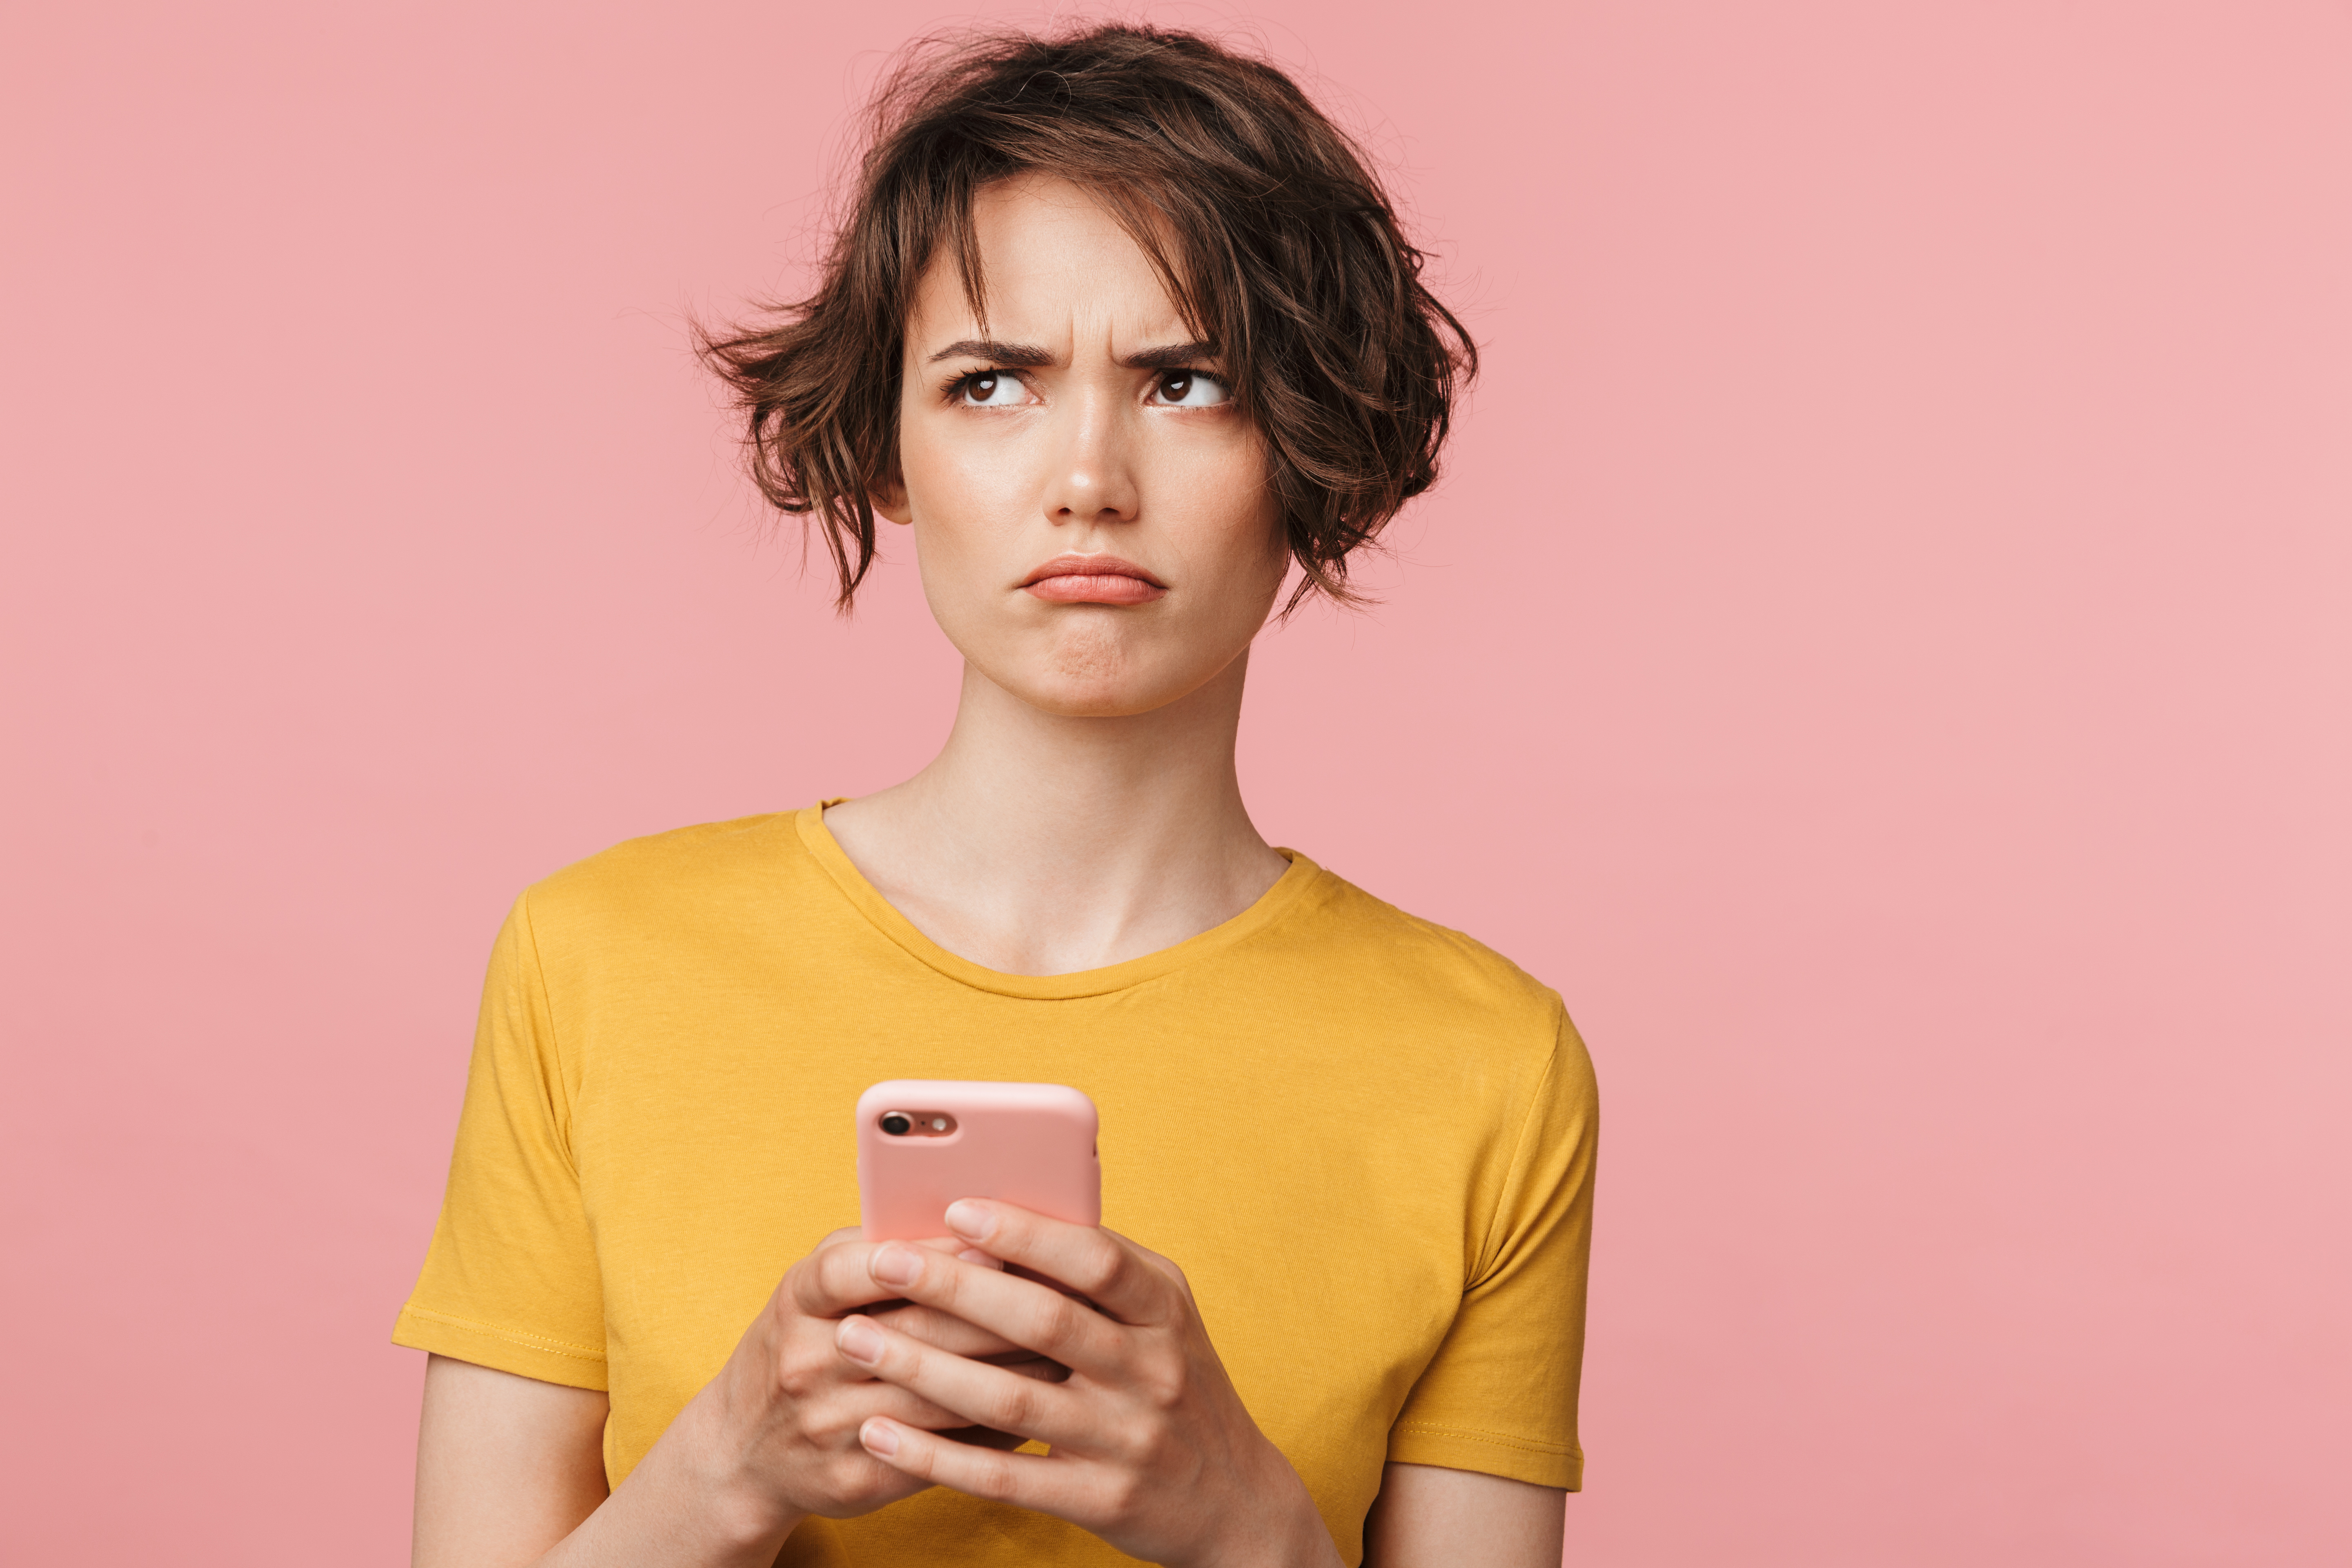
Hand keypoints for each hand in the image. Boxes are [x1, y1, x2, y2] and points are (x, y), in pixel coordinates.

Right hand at [664, 1227, 1060, 1547]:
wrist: (742, 1451)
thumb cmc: (805, 1340)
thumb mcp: (817, 1287)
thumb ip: (877, 1249)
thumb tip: (972, 1223)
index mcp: (797, 1300)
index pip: (858, 1266)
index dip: (932, 1255)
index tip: (995, 1243)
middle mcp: (807, 1362)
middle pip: (918, 1331)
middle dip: (998, 1310)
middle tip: (1066, 1294)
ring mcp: (829, 1426)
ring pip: (941, 1396)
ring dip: (1012, 1371)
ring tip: (1070, 1350)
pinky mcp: (857, 1479)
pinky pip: (942, 1451)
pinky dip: (996, 1429)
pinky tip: (1039, 1407)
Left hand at [830, 1202, 1342, 1567]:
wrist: (1234, 1498)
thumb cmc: (1175, 1384)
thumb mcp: (1163, 1317)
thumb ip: (1100, 1272)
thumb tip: (1005, 1212)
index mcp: (1165, 1309)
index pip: (1094, 1258)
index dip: (1024, 1232)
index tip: (955, 1209)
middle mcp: (1151, 1370)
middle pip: (1044, 1319)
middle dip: (955, 1286)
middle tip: (883, 1261)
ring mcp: (1127, 1438)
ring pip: (1011, 1397)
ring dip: (925, 1367)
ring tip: (856, 1341)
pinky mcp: (1100, 1499)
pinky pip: (1004, 1475)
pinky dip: (937, 1455)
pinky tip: (880, 1433)